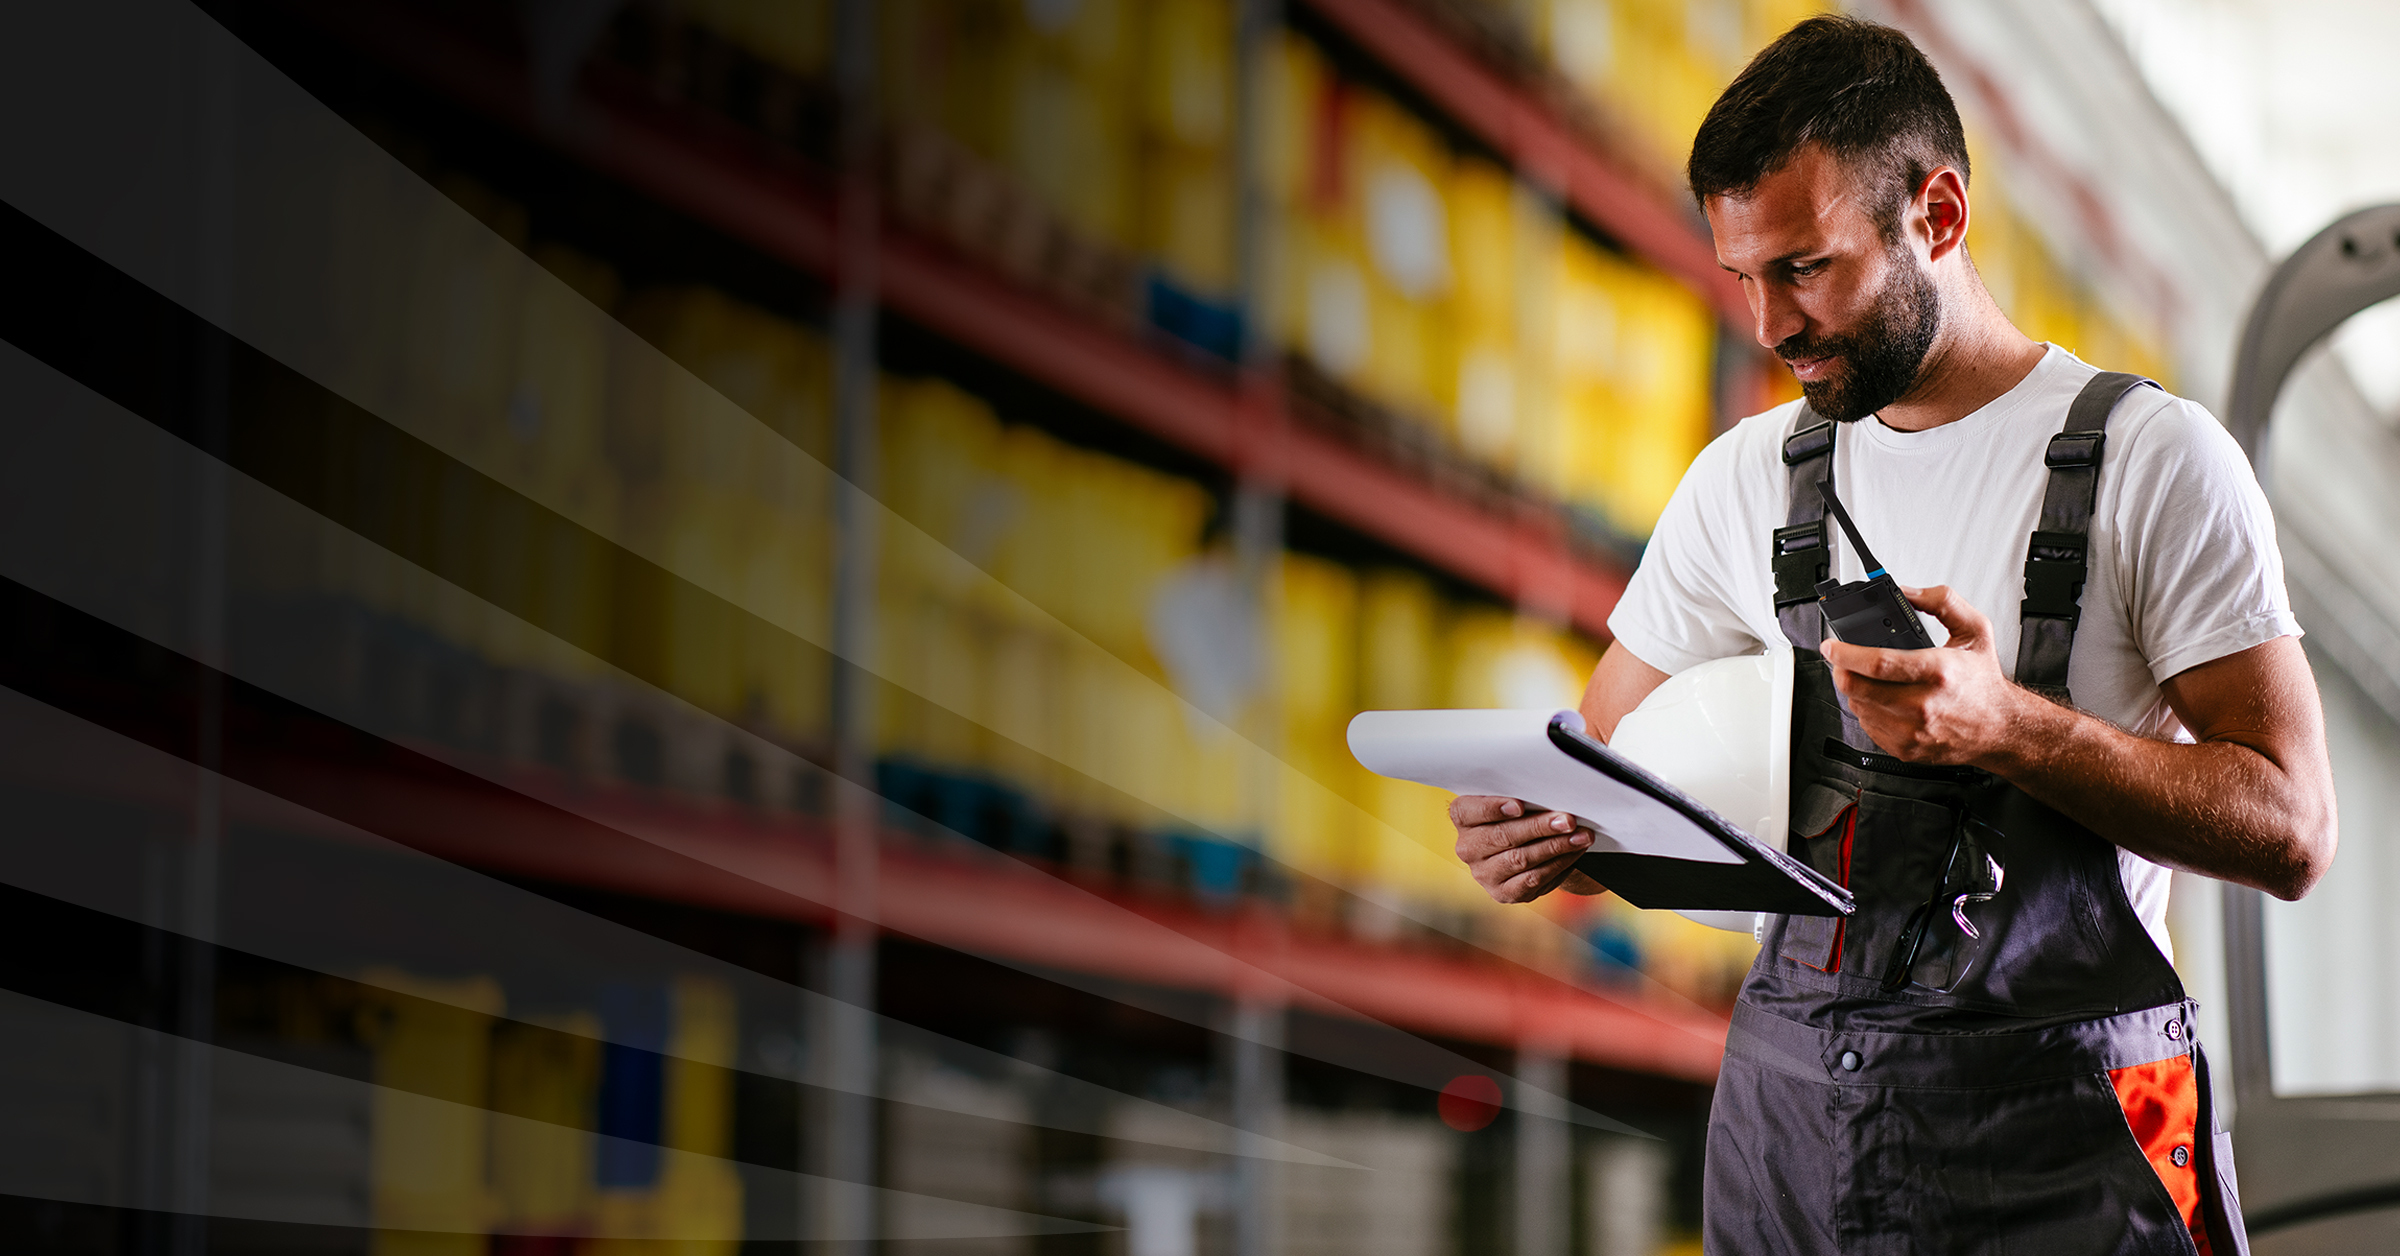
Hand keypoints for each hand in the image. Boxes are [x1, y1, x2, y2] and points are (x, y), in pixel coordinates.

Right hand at [1449, 795, 1597, 903]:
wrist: (1524, 848)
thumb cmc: (1519, 817)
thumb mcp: (1513, 803)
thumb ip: (1522, 799)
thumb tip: (1551, 799)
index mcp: (1463, 818)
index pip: (1469, 811)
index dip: (1493, 808)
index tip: (1519, 806)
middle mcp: (1467, 848)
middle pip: (1502, 836)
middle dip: (1539, 827)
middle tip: (1567, 821)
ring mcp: (1484, 873)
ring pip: (1520, 859)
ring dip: (1555, 846)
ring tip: (1581, 836)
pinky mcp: (1503, 893)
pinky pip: (1532, 879)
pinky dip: (1558, 864)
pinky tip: (1574, 852)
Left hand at [1820, 585, 2038, 764]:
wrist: (2001, 728)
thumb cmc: (1985, 682)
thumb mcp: (1975, 630)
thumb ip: (1942, 602)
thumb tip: (1908, 592)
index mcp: (1938, 672)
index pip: (1879, 663)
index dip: (1846, 653)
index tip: (1832, 646)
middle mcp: (1924, 705)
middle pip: (1859, 689)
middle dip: (1841, 670)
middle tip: (1840, 659)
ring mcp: (1913, 731)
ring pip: (1859, 707)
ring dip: (1854, 690)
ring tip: (1867, 678)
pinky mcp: (1906, 749)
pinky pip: (1869, 727)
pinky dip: (1867, 711)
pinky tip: (1882, 699)